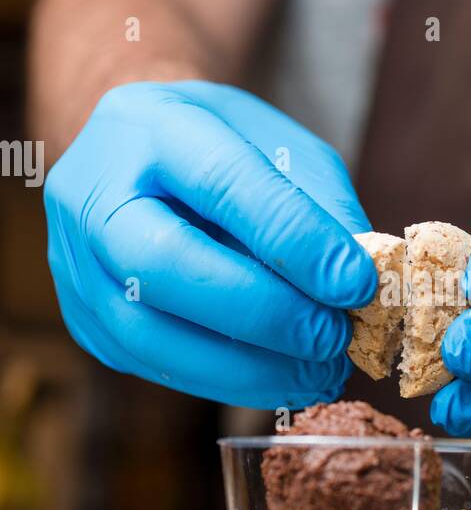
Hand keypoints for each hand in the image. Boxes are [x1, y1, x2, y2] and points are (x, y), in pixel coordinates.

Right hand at [44, 81, 376, 406]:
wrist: (137, 157)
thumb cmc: (222, 147)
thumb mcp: (281, 145)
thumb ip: (320, 204)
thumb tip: (356, 279)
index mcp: (148, 126)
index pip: (220, 183)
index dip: (292, 240)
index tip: (356, 283)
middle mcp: (93, 194)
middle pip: (164, 265)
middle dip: (263, 312)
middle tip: (333, 337)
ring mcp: (76, 264)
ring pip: (150, 334)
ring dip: (249, 367)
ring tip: (320, 373)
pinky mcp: (85, 321)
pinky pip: (156, 365)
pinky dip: (230, 383)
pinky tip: (285, 381)